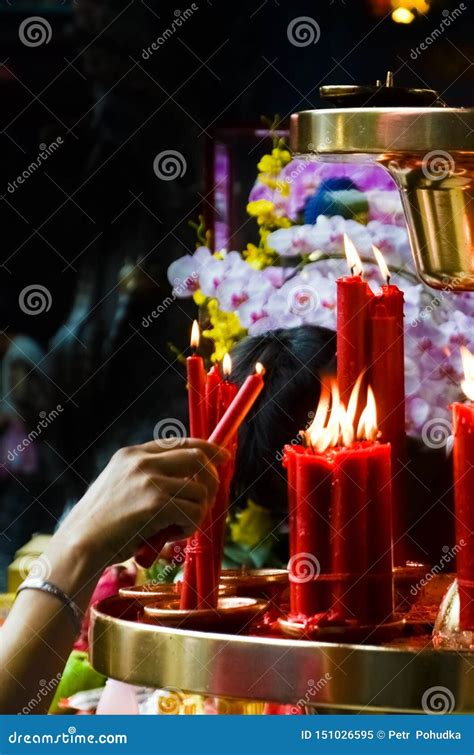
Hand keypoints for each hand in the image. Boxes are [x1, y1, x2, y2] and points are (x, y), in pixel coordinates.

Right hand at [42, 439, 229, 603]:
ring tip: (178, 529)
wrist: (80, 545)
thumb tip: (190, 482)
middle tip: (207, 503)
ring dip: (198, 513)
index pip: (181, 441)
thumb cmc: (102, 525)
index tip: (223, 457)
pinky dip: (190, 529)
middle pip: (198, 458)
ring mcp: (149, 480)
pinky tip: (172, 537)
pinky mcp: (155, 503)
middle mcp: (141, 461)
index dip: (207, 448)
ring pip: (200, 490)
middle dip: (212, 481)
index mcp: (132, 454)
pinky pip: (194, 513)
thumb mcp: (120, 486)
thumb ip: (149, 477)